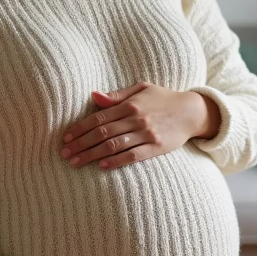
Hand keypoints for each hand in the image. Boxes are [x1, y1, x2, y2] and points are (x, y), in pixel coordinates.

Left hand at [59, 82, 215, 170]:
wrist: (191, 111)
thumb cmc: (163, 98)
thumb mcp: (141, 89)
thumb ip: (117, 94)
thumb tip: (93, 96)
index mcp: (130, 104)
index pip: (99, 117)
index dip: (80, 128)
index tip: (66, 137)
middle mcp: (136, 119)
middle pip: (102, 133)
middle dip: (81, 144)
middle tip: (65, 153)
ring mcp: (146, 134)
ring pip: (113, 146)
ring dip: (92, 155)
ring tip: (76, 163)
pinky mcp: (156, 147)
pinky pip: (133, 156)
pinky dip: (116, 161)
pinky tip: (102, 166)